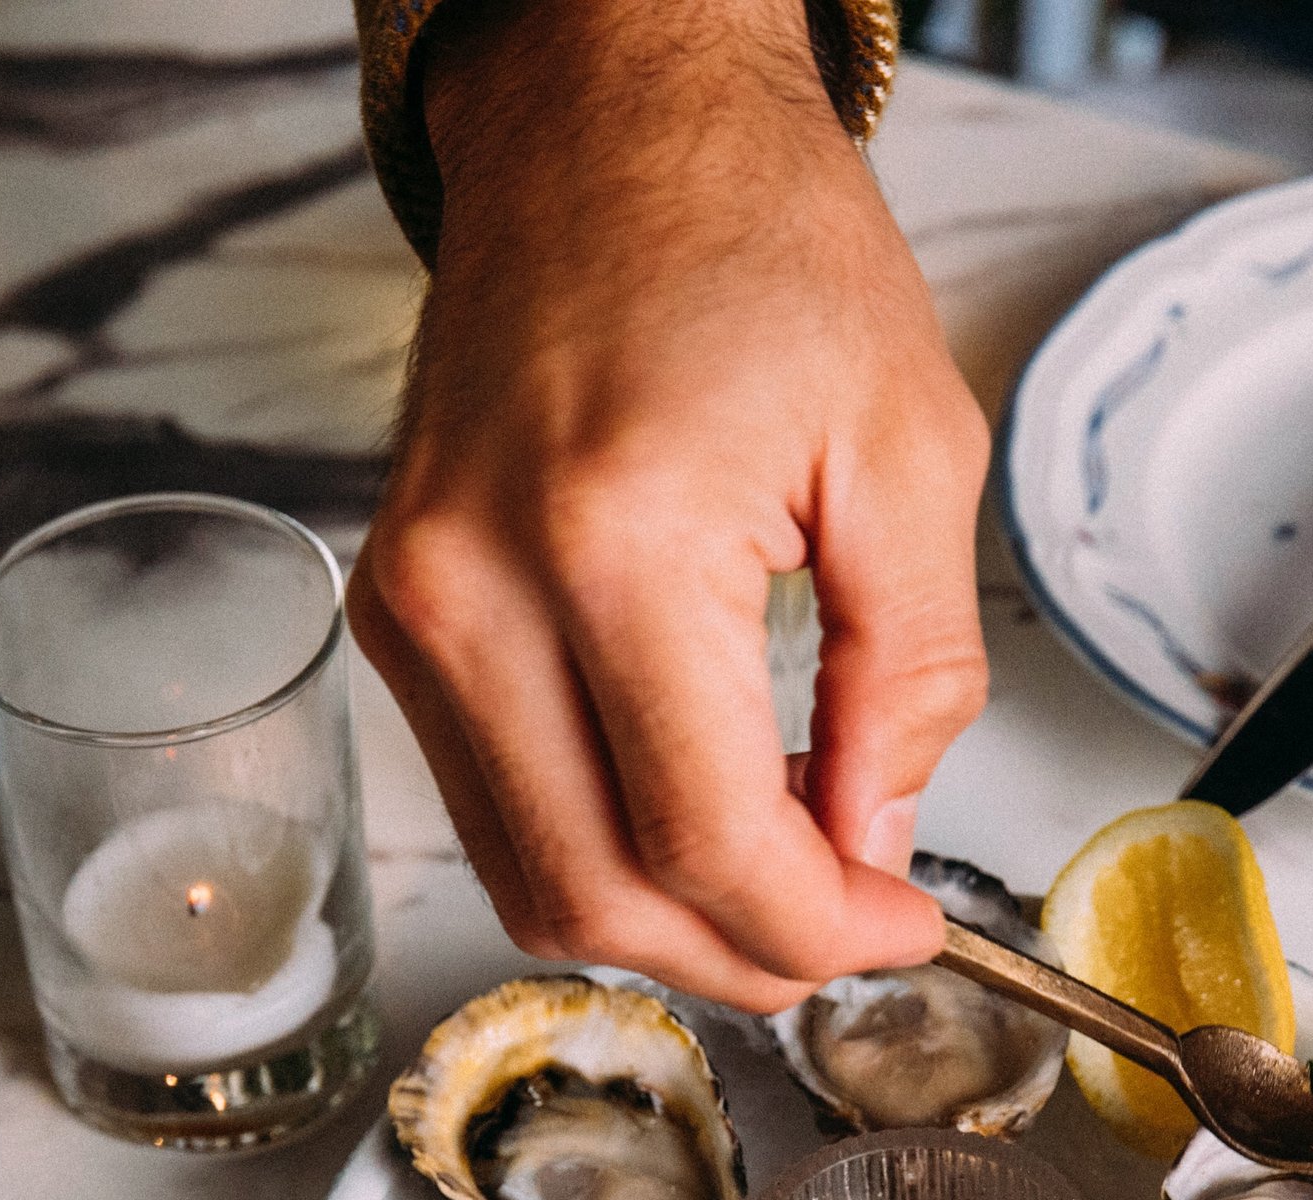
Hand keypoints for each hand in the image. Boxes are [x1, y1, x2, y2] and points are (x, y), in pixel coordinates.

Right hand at [348, 0, 990, 1011]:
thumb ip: (911, 679)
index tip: (903, 927)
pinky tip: (698, 805)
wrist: (607, 131)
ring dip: (673, 921)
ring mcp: (413, 613)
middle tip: (852, 928)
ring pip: (535, 883)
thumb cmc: (756, 246)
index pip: (705, 842)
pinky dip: (606, 851)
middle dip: (747, 954)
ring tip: (786, 863)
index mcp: (610, 539)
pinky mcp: (399, 622)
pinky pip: (498, 812)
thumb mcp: (913, 452)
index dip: (819, 930)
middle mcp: (472, 590)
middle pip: (600, 898)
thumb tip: (873, 846)